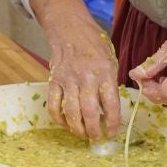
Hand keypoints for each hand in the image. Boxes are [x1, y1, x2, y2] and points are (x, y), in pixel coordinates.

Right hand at [45, 19, 122, 139]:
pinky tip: (65, 124)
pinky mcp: (54, 80)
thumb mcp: (111, 60)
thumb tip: (111, 108)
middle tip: (97, 137)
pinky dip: (58, 119)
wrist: (70, 28)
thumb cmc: (95, 45)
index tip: (113, 132)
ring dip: (77, 128)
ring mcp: (68, 80)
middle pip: (89, 112)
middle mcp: (86, 77)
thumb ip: (111, 83)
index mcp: (105, 72)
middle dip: (94, 130)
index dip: (112, 122)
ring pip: (71, 112)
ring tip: (83, 135)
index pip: (111, 103)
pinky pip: (53, 104)